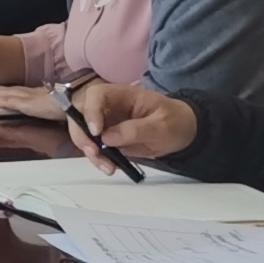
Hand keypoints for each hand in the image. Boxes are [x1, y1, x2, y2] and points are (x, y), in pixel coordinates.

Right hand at [63, 83, 198, 166]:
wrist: (183, 132)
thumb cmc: (175, 122)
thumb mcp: (162, 126)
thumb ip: (135, 130)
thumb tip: (107, 138)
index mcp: (123, 95)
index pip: (96, 95)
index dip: (90, 111)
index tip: (96, 133)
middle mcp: (109, 106)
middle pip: (80, 114)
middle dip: (83, 136)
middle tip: (95, 154)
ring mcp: (106, 122)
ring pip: (83, 133)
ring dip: (89, 151)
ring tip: (107, 167)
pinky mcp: (107, 137)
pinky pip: (93, 146)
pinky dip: (97, 158)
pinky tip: (109, 167)